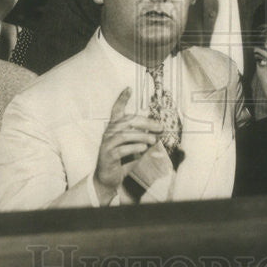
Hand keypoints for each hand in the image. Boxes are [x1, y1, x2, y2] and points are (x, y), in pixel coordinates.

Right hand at [93, 88, 163, 203]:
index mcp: (114, 128)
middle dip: (146, 122)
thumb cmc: (122, 160)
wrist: (108, 178)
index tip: (128, 88)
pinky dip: (134, 146)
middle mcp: (109, 133)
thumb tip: (159, 133)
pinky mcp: (107, 155)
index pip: (116, 110)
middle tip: (159, 127)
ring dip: (142, 136)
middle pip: (128, 121)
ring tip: (154, 139)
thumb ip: (144, 138)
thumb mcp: (135, 147)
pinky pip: (122, 148)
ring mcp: (107, 143)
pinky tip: (144, 147)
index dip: (122, 99)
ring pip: (126, 135)